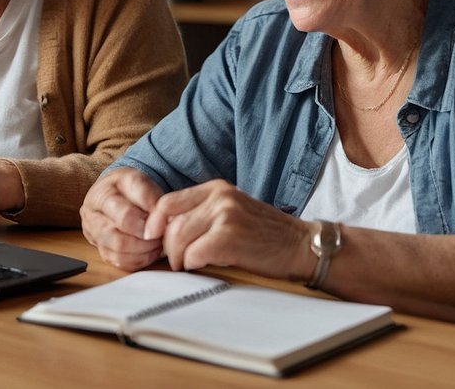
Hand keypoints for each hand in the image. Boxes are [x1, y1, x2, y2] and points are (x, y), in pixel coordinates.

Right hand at [80, 167, 164, 270]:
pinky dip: (140, 260)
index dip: (147, 224)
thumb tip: (159, 219)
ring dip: (144, 252)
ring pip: (119, 256)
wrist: (117, 193)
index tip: (162, 223)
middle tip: (162, 236)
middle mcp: (92, 219)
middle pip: (118, 241)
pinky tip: (151, 249)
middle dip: (146, 242)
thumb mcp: (139, 180)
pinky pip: (121, 264)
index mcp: (100, 197)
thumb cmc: (129, 187)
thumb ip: (148, 197)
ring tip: (158, 242)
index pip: (124, 217)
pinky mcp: (103, 252)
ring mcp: (95, 238)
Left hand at [143, 180, 311, 280]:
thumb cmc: (265, 235)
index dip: (155, 223)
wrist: (300, 245)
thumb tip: (167, 231)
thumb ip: (204, 214)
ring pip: (178, 238)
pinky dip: (193, 264)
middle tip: (176, 260)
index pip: (168, 201)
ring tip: (188, 266)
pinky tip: (204, 266)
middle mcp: (219, 196)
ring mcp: (225, 215)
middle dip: (167, 246)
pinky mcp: (230, 237)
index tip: (154, 239)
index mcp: (217, 188)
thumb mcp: (233, 212)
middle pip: (170, 222)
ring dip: (178, 258)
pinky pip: (194, 253)